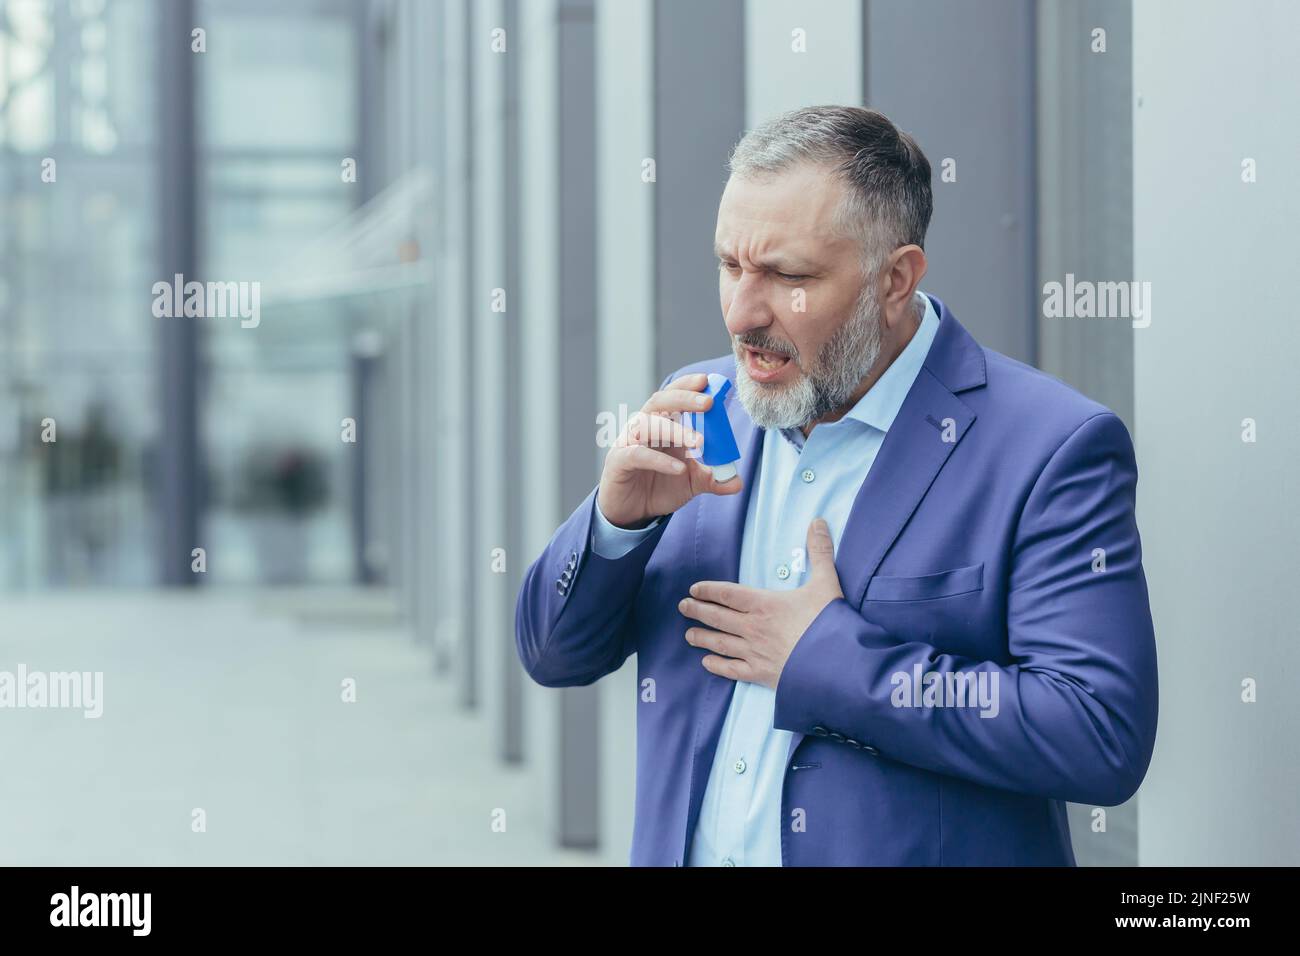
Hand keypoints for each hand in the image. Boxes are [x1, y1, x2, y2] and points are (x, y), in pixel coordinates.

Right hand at [597, 372, 742, 528]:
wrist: (631, 511)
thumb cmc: (658, 486)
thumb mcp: (691, 483)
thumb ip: (713, 479)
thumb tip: (737, 482)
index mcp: (663, 424)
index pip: (675, 396)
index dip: (690, 387)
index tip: (712, 382)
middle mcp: (645, 427)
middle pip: (661, 401)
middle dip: (685, 398)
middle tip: (708, 402)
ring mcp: (630, 441)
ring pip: (649, 425)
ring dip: (675, 430)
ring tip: (699, 442)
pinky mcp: (619, 461)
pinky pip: (638, 455)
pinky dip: (659, 460)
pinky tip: (679, 468)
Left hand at [678, 518, 842, 688]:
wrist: (837, 663)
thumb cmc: (830, 622)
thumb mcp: (826, 582)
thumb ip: (819, 551)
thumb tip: (818, 521)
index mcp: (764, 604)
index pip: (727, 593)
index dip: (708, 590)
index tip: (695, 588)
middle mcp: (753, 627)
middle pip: (717, 617)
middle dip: (697, 610)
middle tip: (683, 606)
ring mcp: (755, 652)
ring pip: (719, 643)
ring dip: (702, 637)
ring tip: (688, 635)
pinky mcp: (761, 674)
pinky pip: (732, 670)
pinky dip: (717, 666)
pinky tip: (707, 663)